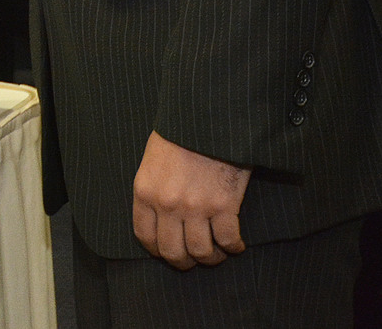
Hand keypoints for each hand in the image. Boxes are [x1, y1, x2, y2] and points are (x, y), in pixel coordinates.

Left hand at [132, 130, 249, 268]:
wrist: (206, 120)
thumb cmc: (179, 136)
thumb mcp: (152, 162)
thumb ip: (153, 190)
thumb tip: (159, 217)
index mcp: (145, 192)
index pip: (145, 236)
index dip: (157, 250)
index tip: (167, 252)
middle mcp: (167, 204)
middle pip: (172, 251)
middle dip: (183, 262)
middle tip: (193, 260)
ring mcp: (195, 207)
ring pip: (201, 252)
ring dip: (211, 258)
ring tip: (217, 253)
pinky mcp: (223, 205)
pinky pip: (228, 240)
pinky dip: (233, 248)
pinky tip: (236, 245)